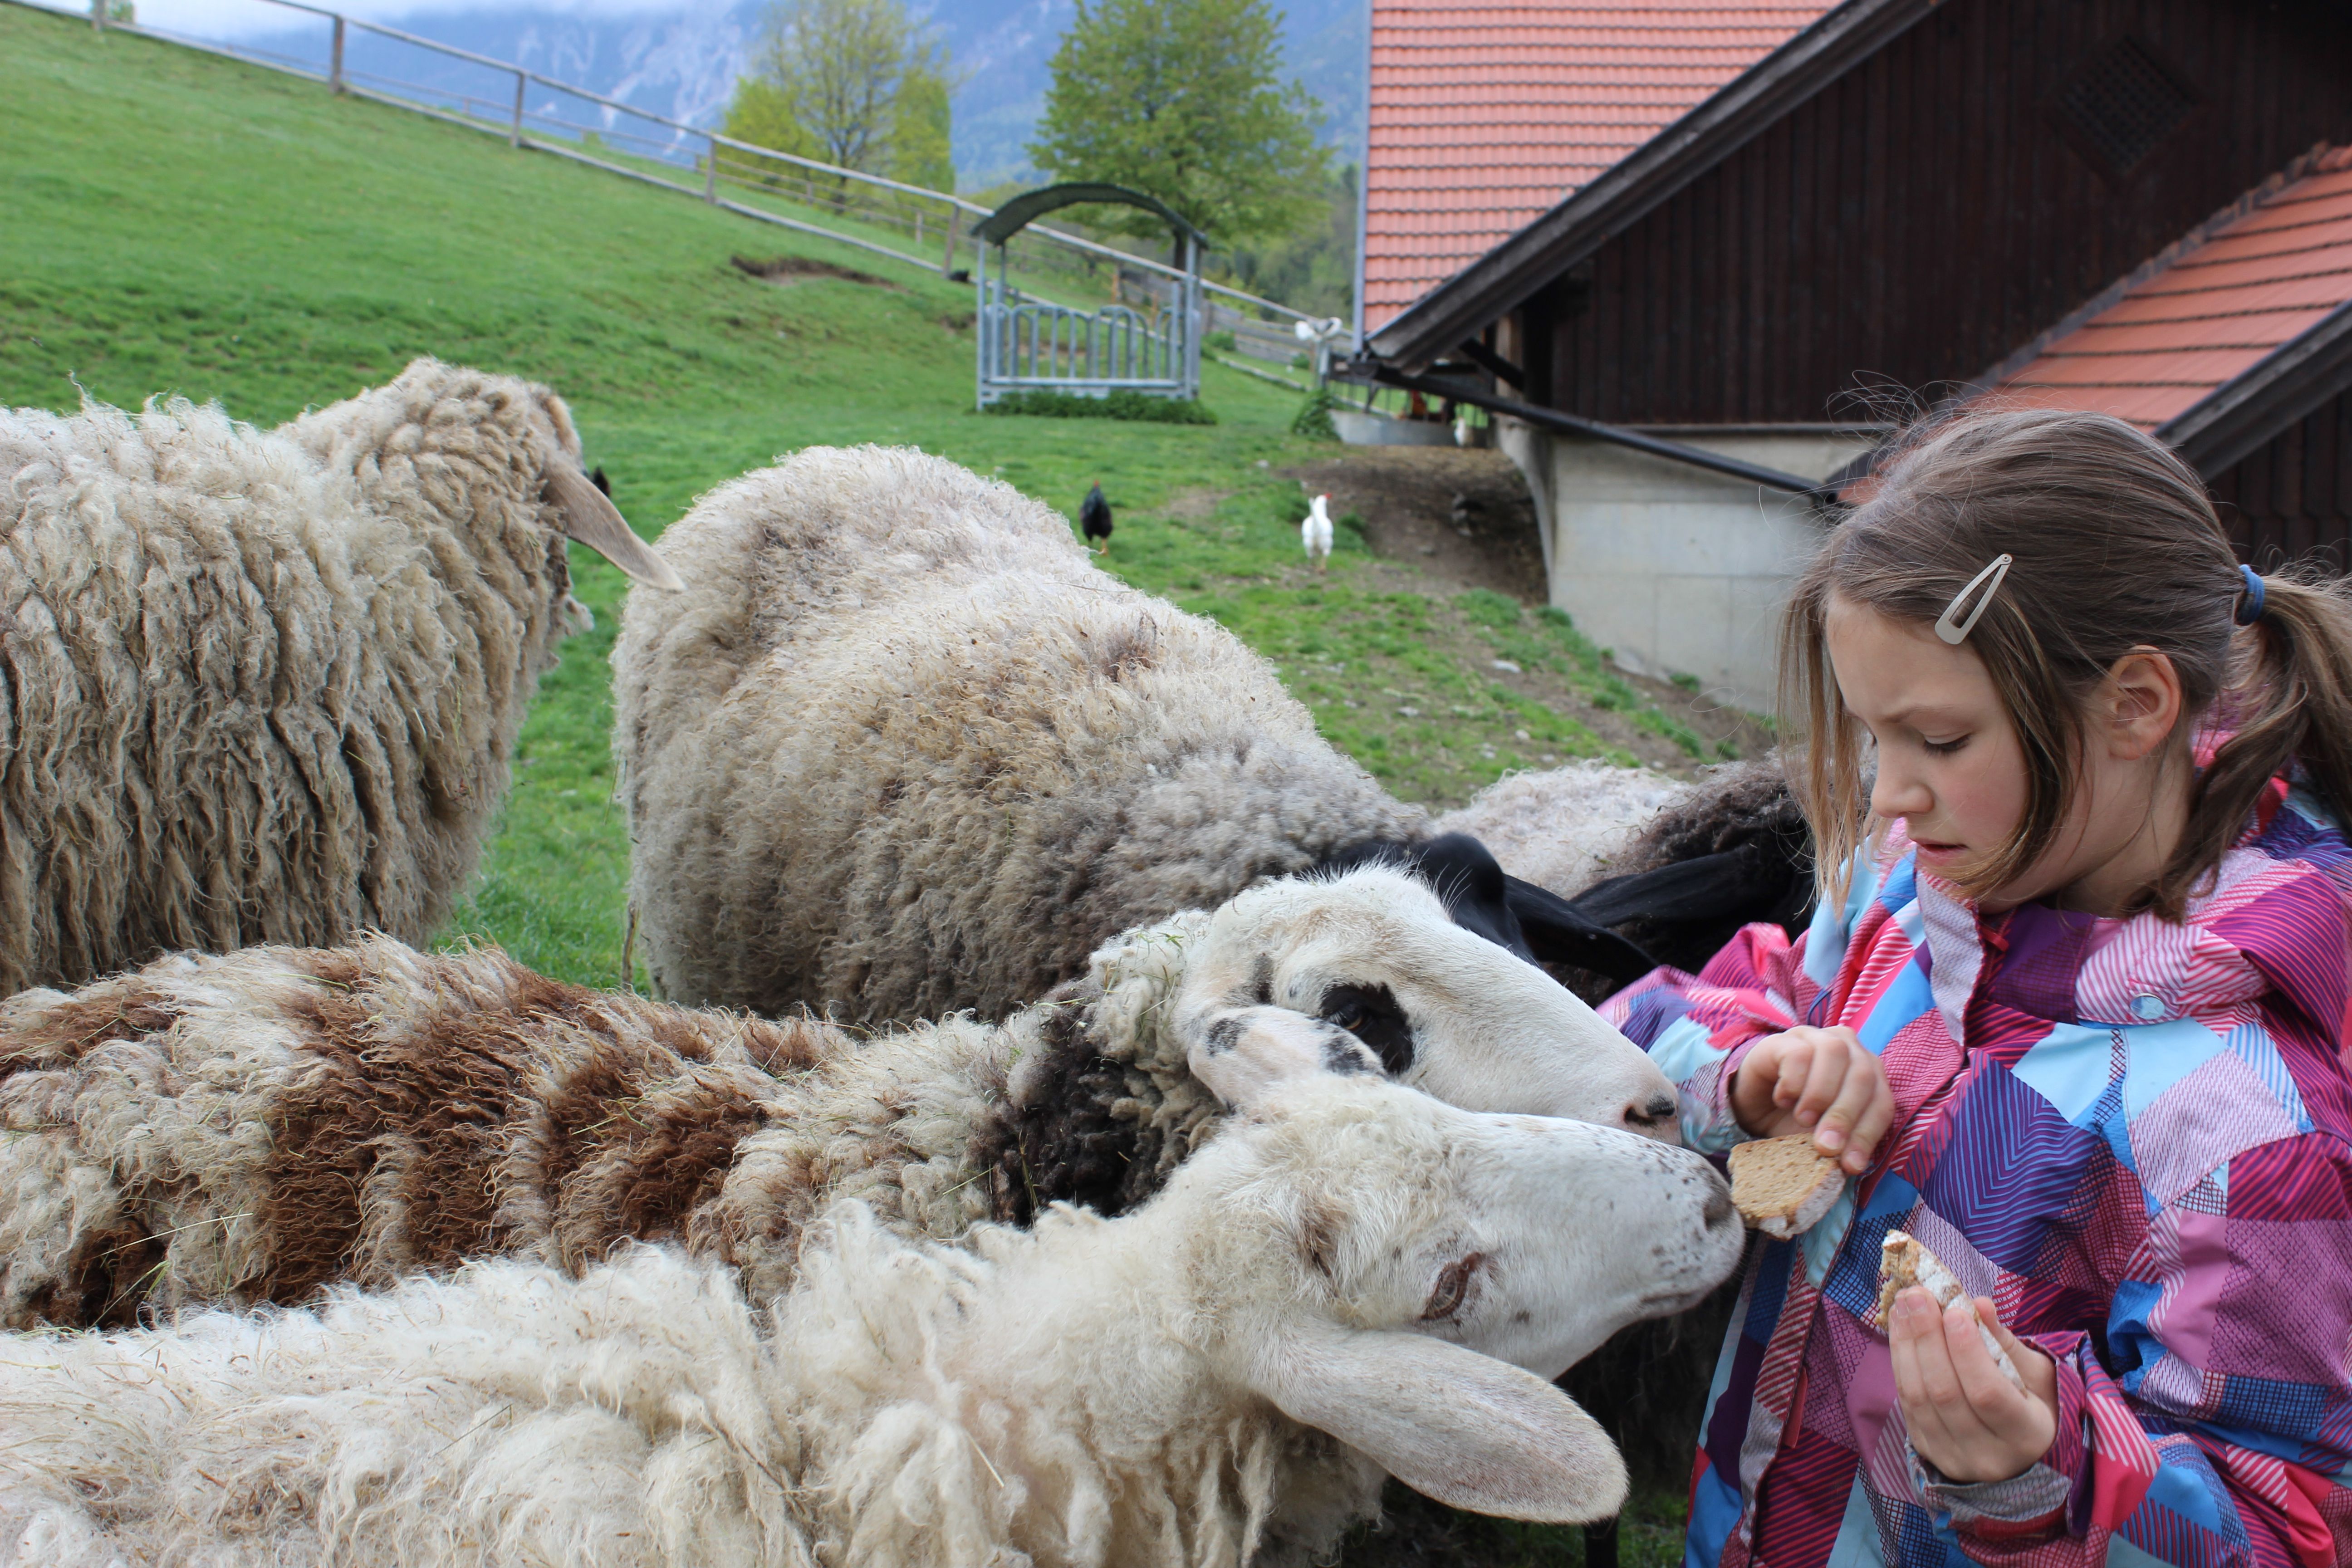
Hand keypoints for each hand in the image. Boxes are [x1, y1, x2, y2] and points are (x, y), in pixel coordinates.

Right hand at [1730, 1026, 1893, 1172]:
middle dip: (1845, 1115)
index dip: (1869, 1133)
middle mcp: (1848, 1048)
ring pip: (1835, 1052)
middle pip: (1863, 1074)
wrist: (1754, 1106)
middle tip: (1825, 1146)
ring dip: (1821, 1094)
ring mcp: (1816, 1037)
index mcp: (1867, 1073)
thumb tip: (1852, 1164)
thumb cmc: (1795, 1121)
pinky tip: (1783, 1099)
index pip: (1882, 1100)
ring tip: (1804, 1119)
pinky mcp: (1784, 1039)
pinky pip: (1798, 1053)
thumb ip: (1842, 1144)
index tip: (1850, 1165)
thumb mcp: (1822, 1137)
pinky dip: (1793, 1082)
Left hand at [1889, 1290, 2057, 1483]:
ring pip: (1918, 1397)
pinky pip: (1906, 1402)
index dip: (1967, 1350)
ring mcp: (1952, 1457)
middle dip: (1927, 1337)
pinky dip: (1900, 1361)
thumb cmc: (2032, 1402)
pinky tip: (1899, 1328)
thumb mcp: (2034, 1373)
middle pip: (1946, 1393)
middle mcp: (1988, 1455)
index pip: (1988, 1393)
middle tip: (1917, 1295)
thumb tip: (1979, 1303)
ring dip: (1906, 1344)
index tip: (1954, 1310)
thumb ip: (2005, 1342)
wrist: (2015, 1450)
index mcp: (2027, 1435)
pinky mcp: (1926, 1450)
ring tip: (1903, 1303)